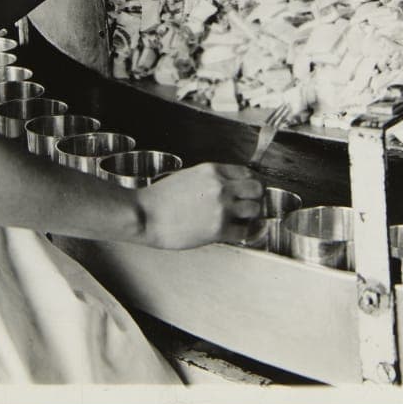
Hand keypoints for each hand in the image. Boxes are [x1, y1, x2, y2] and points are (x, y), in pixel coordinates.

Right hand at [136, 163, 264, 249]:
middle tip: (250, 205)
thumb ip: (210, 180)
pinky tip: (236, 232)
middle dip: (256, 197)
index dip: (250, 183)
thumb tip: (228, 188)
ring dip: (251, 216)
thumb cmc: (160, 198)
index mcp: (212, 170)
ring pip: (255, 209)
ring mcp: (221, 208)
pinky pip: (245, 231)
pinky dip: (244, 233)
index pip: (247, 172)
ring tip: (242, 220)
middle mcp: (220, 186)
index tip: (249, 191)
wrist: (145, 215)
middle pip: (257, 189)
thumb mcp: (188, 177)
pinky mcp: (218, 229)